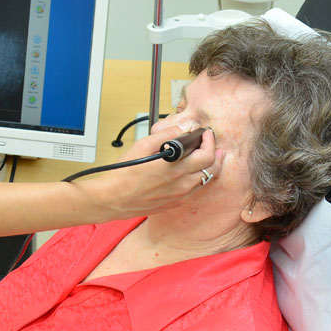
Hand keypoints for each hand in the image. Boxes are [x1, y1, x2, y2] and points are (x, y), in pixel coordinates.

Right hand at [90, 121, 219, 218]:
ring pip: (206, 180)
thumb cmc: (125, 172)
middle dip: (216, 153)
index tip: (206, 134)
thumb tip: (184, 127)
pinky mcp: (175, 202)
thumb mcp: (143, 146)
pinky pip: (195, 189)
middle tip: (211, 144)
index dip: (210, 141)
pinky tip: (192, 171)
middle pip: (212, 168)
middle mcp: (182, 183)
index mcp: (176, 167)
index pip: (207, 154)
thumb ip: (167, 135)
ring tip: (205, 156)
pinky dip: (198, 178)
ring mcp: (180, 195)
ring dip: (209, 166)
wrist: (114, 198)